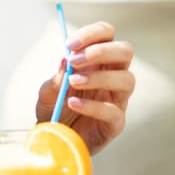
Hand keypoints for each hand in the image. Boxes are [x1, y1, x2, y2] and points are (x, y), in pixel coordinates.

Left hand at [35, 20, 133, 154]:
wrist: (52, 140)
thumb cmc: (54, 110)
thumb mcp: (47, 92)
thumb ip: (56, 77)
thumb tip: (65, 58)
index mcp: (98, 61)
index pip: (107, 35)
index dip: (92, 34)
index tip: (69, 45)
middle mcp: (113, 76)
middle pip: (125, 51)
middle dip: (101, 51)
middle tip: (75, 61)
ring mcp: (117, 99)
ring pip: (127, 79)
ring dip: (99, 78)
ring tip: (73, 83)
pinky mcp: (115, 123)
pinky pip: (113, 110)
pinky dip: (92, 106)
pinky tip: (73, 103)